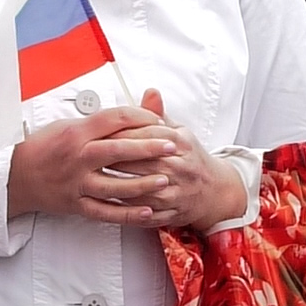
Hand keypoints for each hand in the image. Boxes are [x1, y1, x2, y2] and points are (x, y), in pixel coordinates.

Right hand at [5, 104, 175, 224]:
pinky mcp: (76, 204)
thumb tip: (128, 114)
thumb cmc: (43, 148)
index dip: (140, 117)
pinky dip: (127, 213)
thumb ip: (97, 122)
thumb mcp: (66, 126)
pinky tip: (147, 211)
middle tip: (173, 146)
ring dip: (143, 183)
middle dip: (149, 147)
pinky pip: (105, 211)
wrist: (15, 176)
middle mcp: (77, 157)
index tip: (159, 120)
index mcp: (76, 133)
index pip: (114, 119)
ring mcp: (77, 183)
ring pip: (115, 185)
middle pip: (118, 149)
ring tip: (165, 180)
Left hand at [104, 90, 248, 230]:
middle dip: (113, 159)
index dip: (120, 134)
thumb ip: (158, 114)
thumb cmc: (190, 158)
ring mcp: (177, 192)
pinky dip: (126, 207)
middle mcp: (180, 167)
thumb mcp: (179, 131)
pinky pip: (145, 212)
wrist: (215, 190)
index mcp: (180, 143)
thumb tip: (150, 93)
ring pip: (140, 189)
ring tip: (96, 176)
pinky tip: (110, 199)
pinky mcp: (172, 212)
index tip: (100, 133)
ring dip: (116, 185)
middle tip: (90, 156)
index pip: (145, 135)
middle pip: (140, 162)